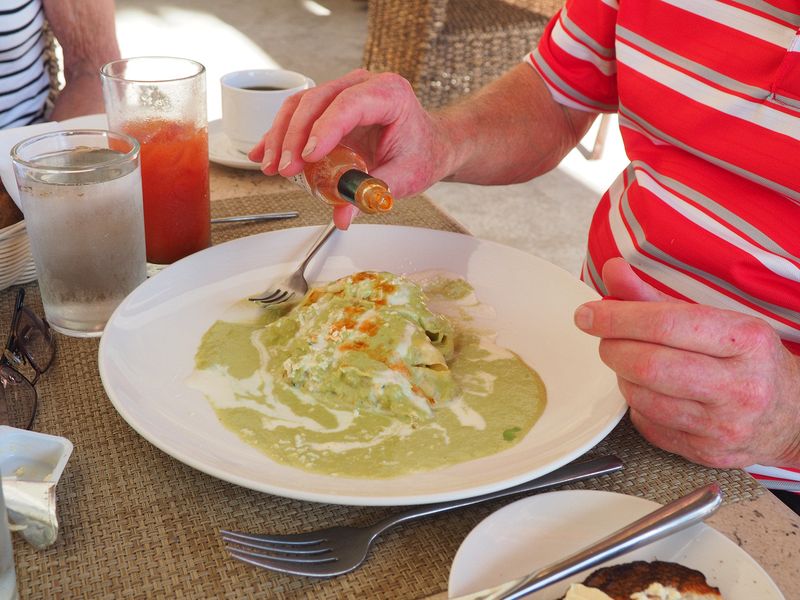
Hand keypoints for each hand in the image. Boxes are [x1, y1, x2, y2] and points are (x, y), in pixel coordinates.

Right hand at [248, 69, 451, 228]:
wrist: (429, 144)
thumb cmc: (421, 153)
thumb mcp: (405, 177)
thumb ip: (373, 193)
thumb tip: (342, 216)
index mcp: (389, 93)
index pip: (349, 104)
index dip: (324, 129)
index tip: (309, 156)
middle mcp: (362, 84)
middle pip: (316, 101)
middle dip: (294, 137)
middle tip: (285, 169)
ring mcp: (343, 92)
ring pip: (300, 105)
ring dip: (281, 136)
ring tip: (272, 167)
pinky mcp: (328, 106)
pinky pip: (298, 114)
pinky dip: (280, 135)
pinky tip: (264, 154)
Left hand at [574, 258, 799, 468]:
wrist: (793, 417)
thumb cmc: (748, 360)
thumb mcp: (716, 320)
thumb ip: (656, 298)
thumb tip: (612, 271)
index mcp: (744, 340)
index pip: (665, 325)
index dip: (616, 318)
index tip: (588, 314)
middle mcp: (738, 387)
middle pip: (647, 365)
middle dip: (612, 347)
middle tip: (606, 339)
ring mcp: (722, 426)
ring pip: (640, 397)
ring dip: (622, 376)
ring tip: (634, 363)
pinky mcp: (704, 453)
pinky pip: (646, 423)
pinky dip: (636, 403)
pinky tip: (652, 391)